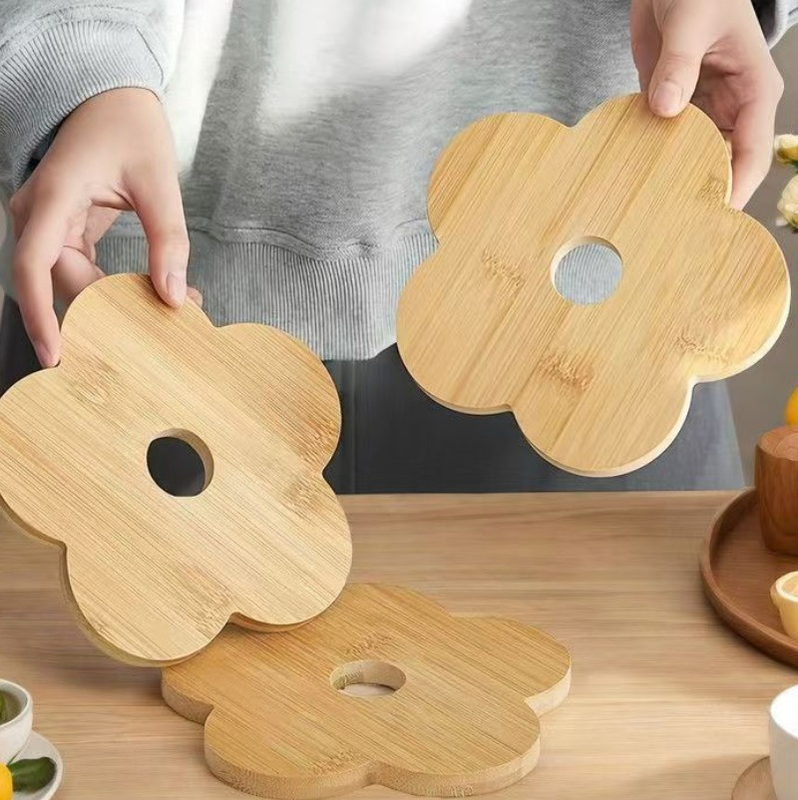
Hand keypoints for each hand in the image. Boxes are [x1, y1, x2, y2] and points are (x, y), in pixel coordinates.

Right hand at [8, 87, 192, 367]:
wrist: (112, 98)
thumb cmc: (129, 126)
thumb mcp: (158, 180)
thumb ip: (169, 239)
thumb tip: (174, 296)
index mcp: (53, 198)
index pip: (33, 268)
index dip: (39, 315)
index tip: (57, 354)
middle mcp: (38, 216)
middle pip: (59, 284)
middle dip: (107, 313)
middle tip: (164, 327)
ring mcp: (47, 225)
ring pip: (70, 283)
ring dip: (113, 303)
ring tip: (169, 309)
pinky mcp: (64, 232)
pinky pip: (80, 272)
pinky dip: (112, 289)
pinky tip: (151, 293)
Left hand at [631, 0, 784, 209]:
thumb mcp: (692, 20)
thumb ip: (678, 65)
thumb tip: (667, 108)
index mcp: (753, 91)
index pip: (751, 152)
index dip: (736, 187)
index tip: (713, 216)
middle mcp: (729, 108)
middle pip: (721, 164)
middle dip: (700, 192)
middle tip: (671, 222)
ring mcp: (699, 110)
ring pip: (690, 157)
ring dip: (671, 178)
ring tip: (648, 209)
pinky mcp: (671, 107)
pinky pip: (662, 141)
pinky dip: (649, 156)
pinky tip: (631, 177)